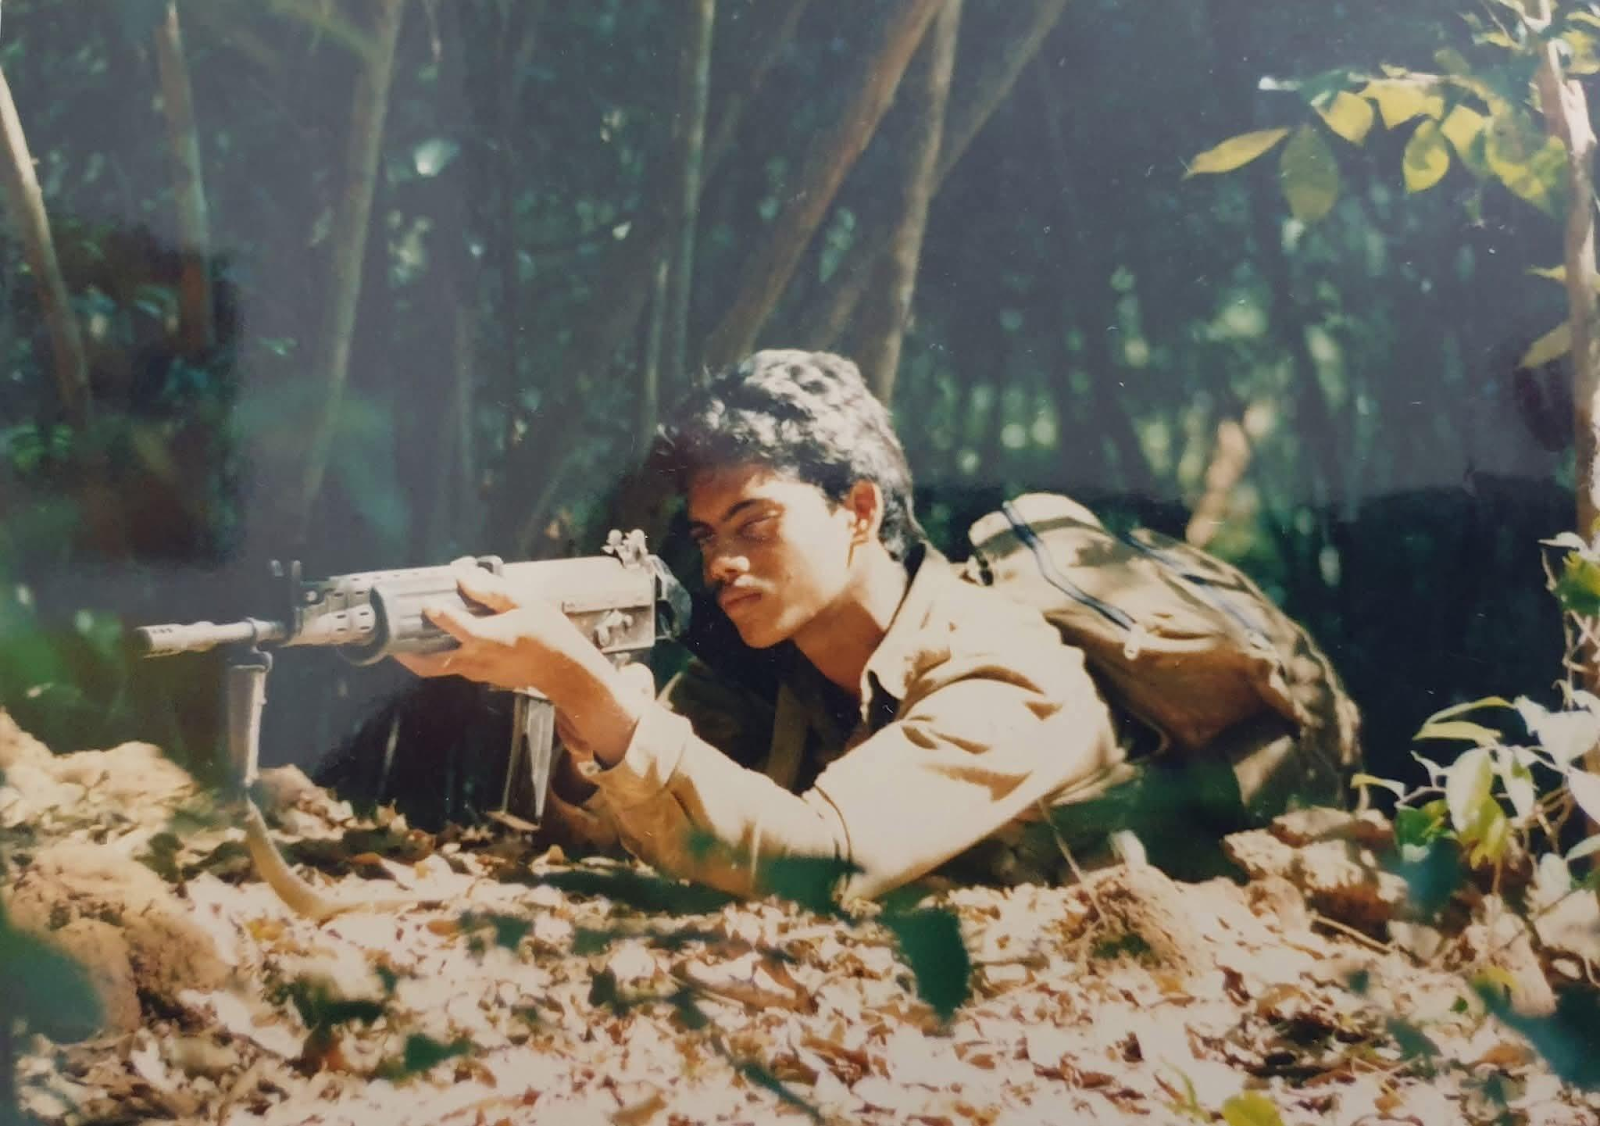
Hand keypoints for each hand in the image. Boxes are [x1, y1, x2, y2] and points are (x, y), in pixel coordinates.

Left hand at [394, 560, 646, 765]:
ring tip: (406, 636)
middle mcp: (477, 660)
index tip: (426, 602)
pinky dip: (442, 655)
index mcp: (489, 639)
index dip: (439, 615)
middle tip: (388, 637)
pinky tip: (441, 639)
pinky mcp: (482, 677)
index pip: (457, 627)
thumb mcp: (527, 604)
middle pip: (429, 663)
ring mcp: (478, 673)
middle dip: (405, 653)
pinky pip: (454, 667)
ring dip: (419, 655)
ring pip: (438, 668)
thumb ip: (493, 591)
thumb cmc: (550, 634)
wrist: (566, 671)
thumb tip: (463, 578)